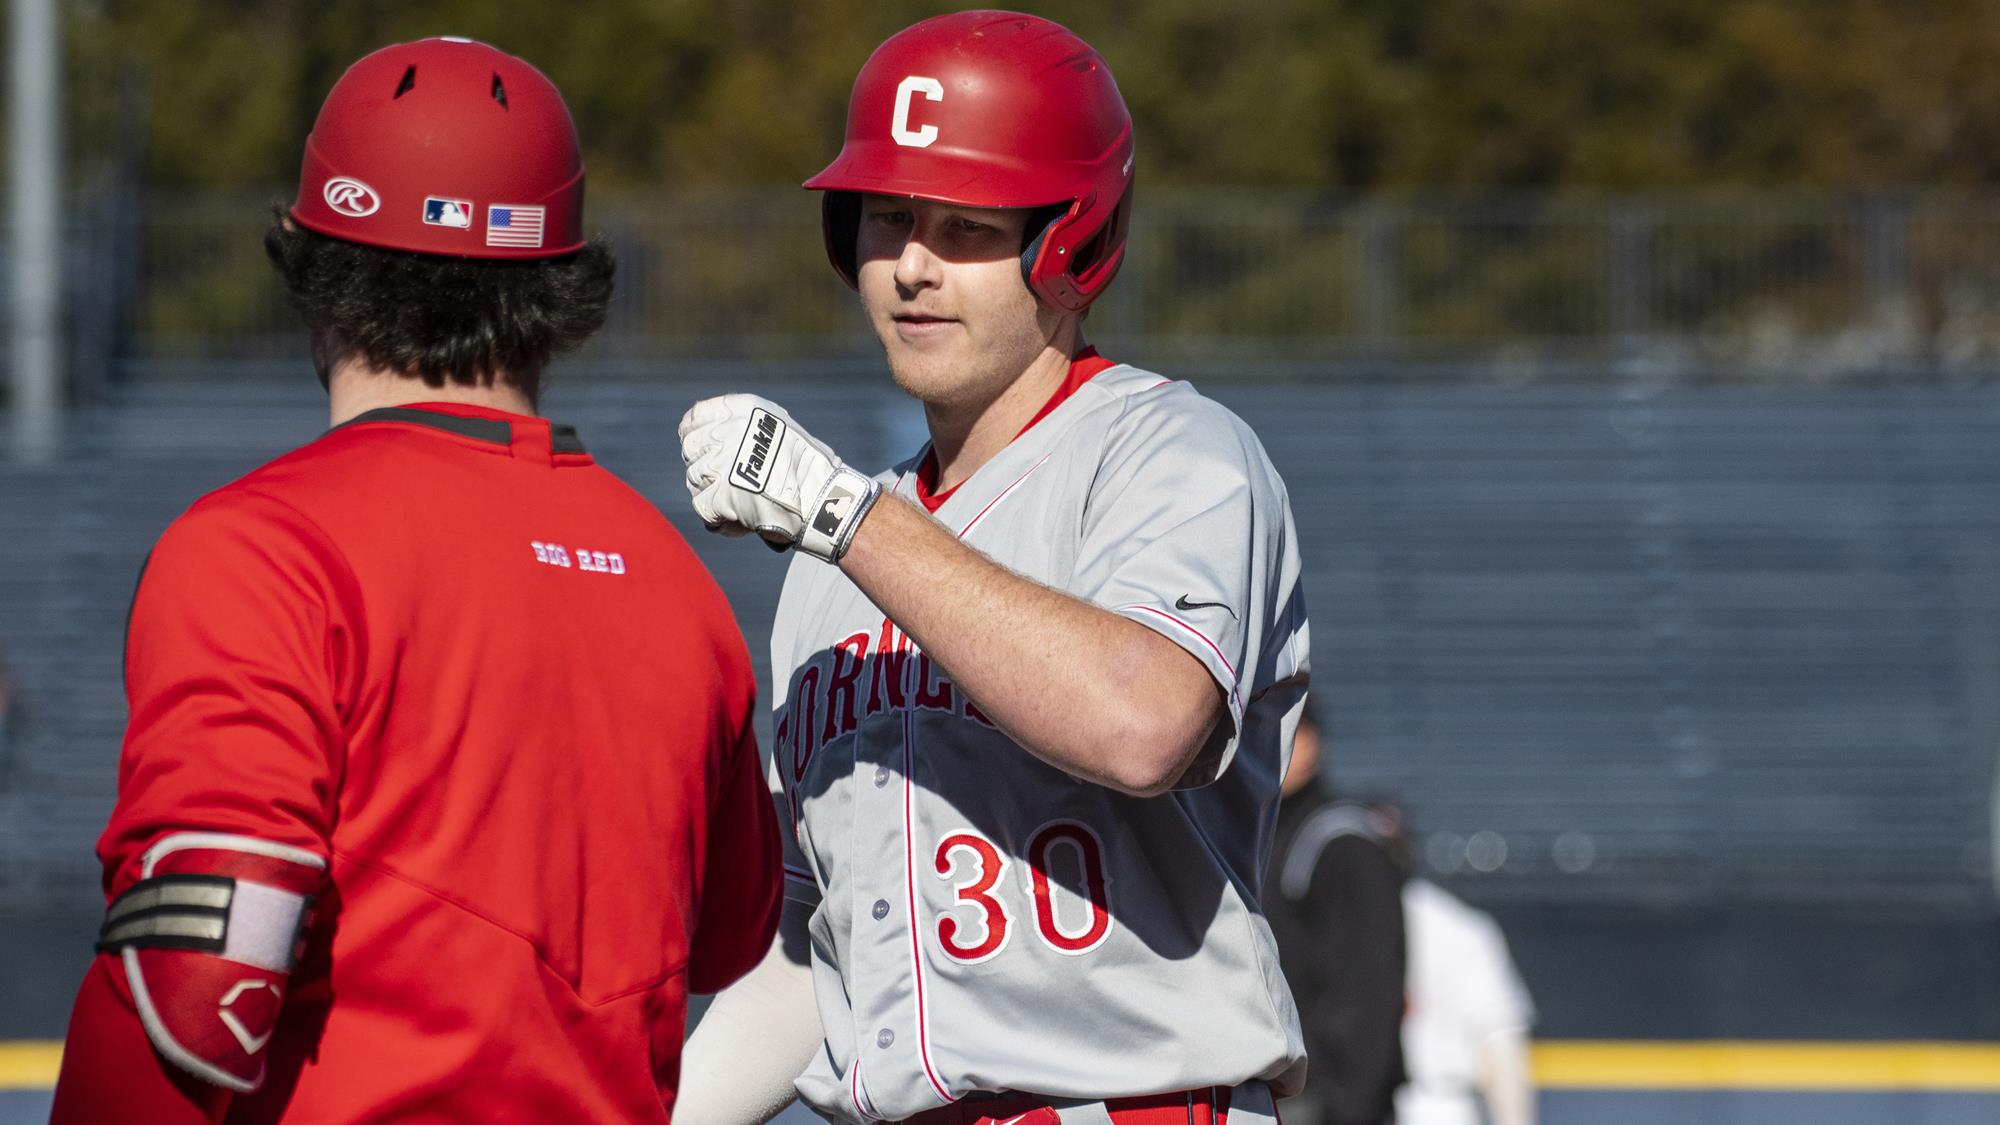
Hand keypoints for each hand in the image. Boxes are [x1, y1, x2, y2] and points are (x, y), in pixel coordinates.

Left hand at [678, 394, 880, 561]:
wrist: (820, 498)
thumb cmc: (806, 466)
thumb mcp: (777, 426)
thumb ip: (743, 426)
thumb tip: (703, 431)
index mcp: (741, 409)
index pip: (696, 416)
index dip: (694, 433)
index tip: (703, 448)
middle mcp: (726, 431)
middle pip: (691, 450)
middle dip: (706, 467)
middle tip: (728, 481)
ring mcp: (719, 464)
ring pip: (695, 479)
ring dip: (713, 493)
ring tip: (742, 501)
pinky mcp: (717, 495)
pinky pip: (703, 506)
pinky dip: (719, 518)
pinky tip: (741, 520)